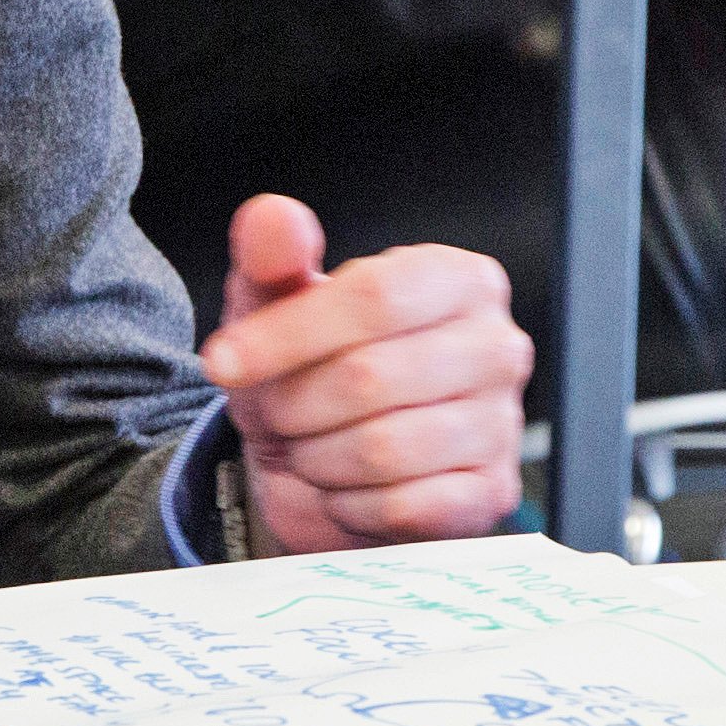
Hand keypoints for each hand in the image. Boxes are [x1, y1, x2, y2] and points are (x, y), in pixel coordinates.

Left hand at [200, 194, 530, 551]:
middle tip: (277, 411)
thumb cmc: (313, 369)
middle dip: (295, 404)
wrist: (331, 457)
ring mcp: (501, 425)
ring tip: (310, 444)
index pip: (374, 296)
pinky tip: (344, 486)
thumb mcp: (279, 303)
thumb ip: (273, 255)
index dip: (287, 334)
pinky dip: (348, 503)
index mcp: (458, 280)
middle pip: (369, 377)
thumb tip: (273, 218)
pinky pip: (400, 508)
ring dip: (317, 457)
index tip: (224, 361)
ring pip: (382, 450)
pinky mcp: (489, 494)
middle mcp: (496, 347)